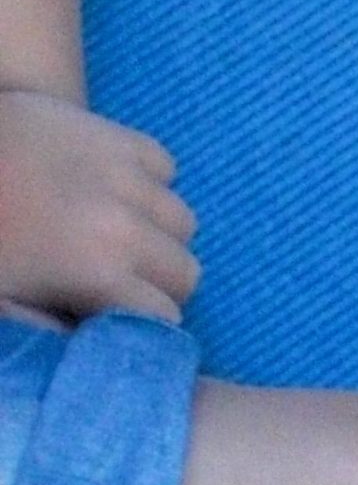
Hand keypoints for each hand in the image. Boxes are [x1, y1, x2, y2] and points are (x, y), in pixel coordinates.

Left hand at [0, 88, 198, 322]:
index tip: (112, 316)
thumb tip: (87, 345)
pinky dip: (149, 184)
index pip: (166, 316)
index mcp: (98, 273)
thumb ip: (45, 331)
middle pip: (186, 270)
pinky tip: (112, 190)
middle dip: (159, 283)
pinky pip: (165, 170)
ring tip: (116, 233)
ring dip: (158, 234)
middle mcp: (128, 227)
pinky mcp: (122, 138)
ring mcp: (130, 177)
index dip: (141, 322)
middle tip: (117, 280)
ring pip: (182, 221)